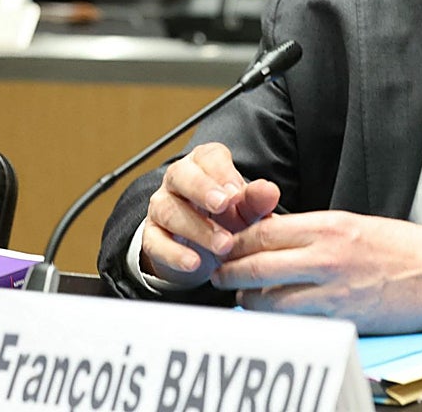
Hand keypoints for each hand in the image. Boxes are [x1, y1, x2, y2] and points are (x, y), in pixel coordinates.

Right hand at [140, 142, 280, 288]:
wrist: (201, 248)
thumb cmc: (227, 217)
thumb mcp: (245, 210)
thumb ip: (257, 200)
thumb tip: (270, 191)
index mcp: (204, 164)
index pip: (208, 156)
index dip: (221, 173)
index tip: (236, 192)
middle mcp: (178, 180)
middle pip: (181, 175)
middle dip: (202, 190)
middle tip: (223, 205)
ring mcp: (161, 206)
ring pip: (169, 210)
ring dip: (197, 228)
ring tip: (223, 245)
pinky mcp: (151, 235)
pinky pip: (155, 242)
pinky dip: (174, 254)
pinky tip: (193, 263)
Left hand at [213, 211, 421, 333]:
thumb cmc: (399, 247)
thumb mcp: (351, 224)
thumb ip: (310, 231)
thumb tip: (270, 235)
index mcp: (328, 225)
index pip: (264, 231)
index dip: (236, 241)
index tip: (226, 247)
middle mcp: (326, 255)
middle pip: (256, 265)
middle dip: (229, 272)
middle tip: (219, 276)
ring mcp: (333, 290)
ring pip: (268, 299)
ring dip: (248, 300)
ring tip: (242, 298)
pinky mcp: (342, 318)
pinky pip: (295, 321)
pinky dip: (277, 319)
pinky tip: (273, 316)